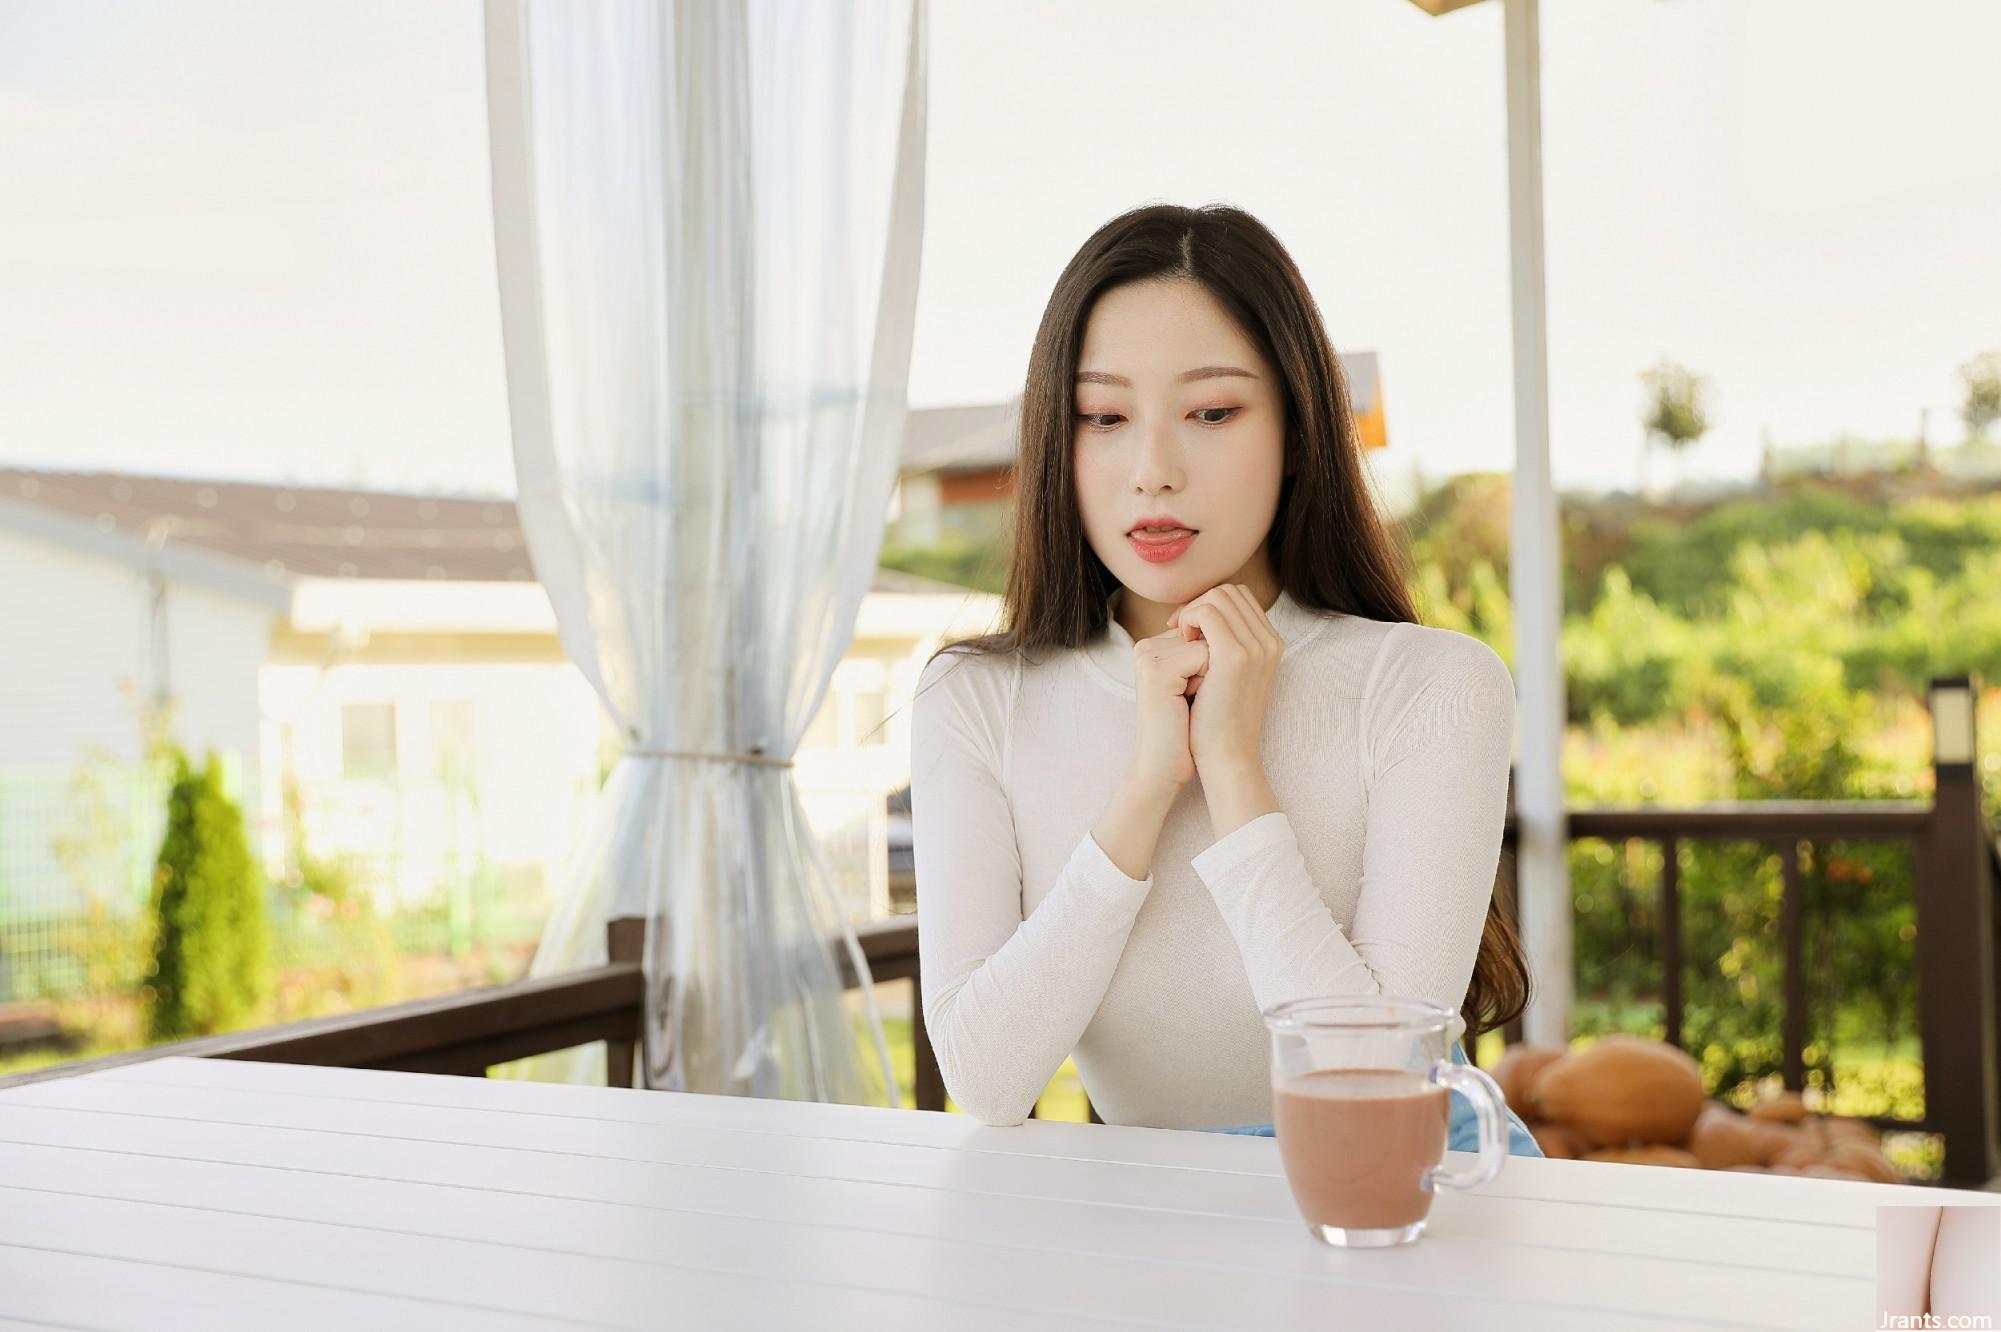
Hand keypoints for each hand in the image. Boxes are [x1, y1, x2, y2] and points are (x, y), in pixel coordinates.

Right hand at [1127, 622, 1209, 789]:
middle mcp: (1149, 645)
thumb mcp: (1197, 680)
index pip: (1206, 629)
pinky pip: (1203, 657)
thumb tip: (1237, 626)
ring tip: (1192, 699)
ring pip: (1208, 642)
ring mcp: (1149, 655)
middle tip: (1195, 697)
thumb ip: (1206, 650)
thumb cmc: (1188, 728)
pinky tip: (1187, 704)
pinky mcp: (1156, 671)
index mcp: (1157, 645)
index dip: (1215, 662)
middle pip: (1208, 633)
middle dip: (1215, 664)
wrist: (1166, 765)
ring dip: (1212, 672)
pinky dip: (1207, 681)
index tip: (1196, 693)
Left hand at [1167, 583, 1283, 775]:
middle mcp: (1269, 641)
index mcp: (1271, 644)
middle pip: (1229, 592)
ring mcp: (1256, 647)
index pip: (1239, 598)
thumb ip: (1224, 646)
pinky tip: (1181, 642)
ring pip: (1218, 596)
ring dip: (1193, 612)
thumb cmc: (1219, 719)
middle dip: (1199, 605)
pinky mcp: (1235, 656)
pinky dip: (1188, 620)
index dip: (1209, 605)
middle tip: (1179, 631)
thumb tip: (1201, 621)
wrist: (1226, 754)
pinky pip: (1207, 612)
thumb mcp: (1228, 677)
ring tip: (1182, 640)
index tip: (1187, 629)